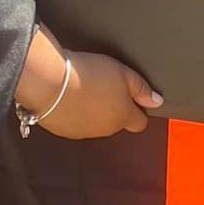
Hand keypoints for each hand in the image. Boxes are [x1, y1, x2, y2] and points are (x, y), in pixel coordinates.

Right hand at [39, 54, 161, 138]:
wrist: (48, 82)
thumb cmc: (84, 74)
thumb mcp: (122, 72)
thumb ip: (141, 88)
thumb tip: (155, 100)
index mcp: (123, 116)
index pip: (140, 122)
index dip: (137, 109)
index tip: (131, 96)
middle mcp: (106, 129)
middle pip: (117, 122)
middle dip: (113, 107)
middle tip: (103, 86)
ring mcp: (85, 132)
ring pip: (96, 123)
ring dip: (93, 110)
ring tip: (84, 89)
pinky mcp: (65, 131)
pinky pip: (75, 124)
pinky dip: (74, 113)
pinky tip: (69, 97)